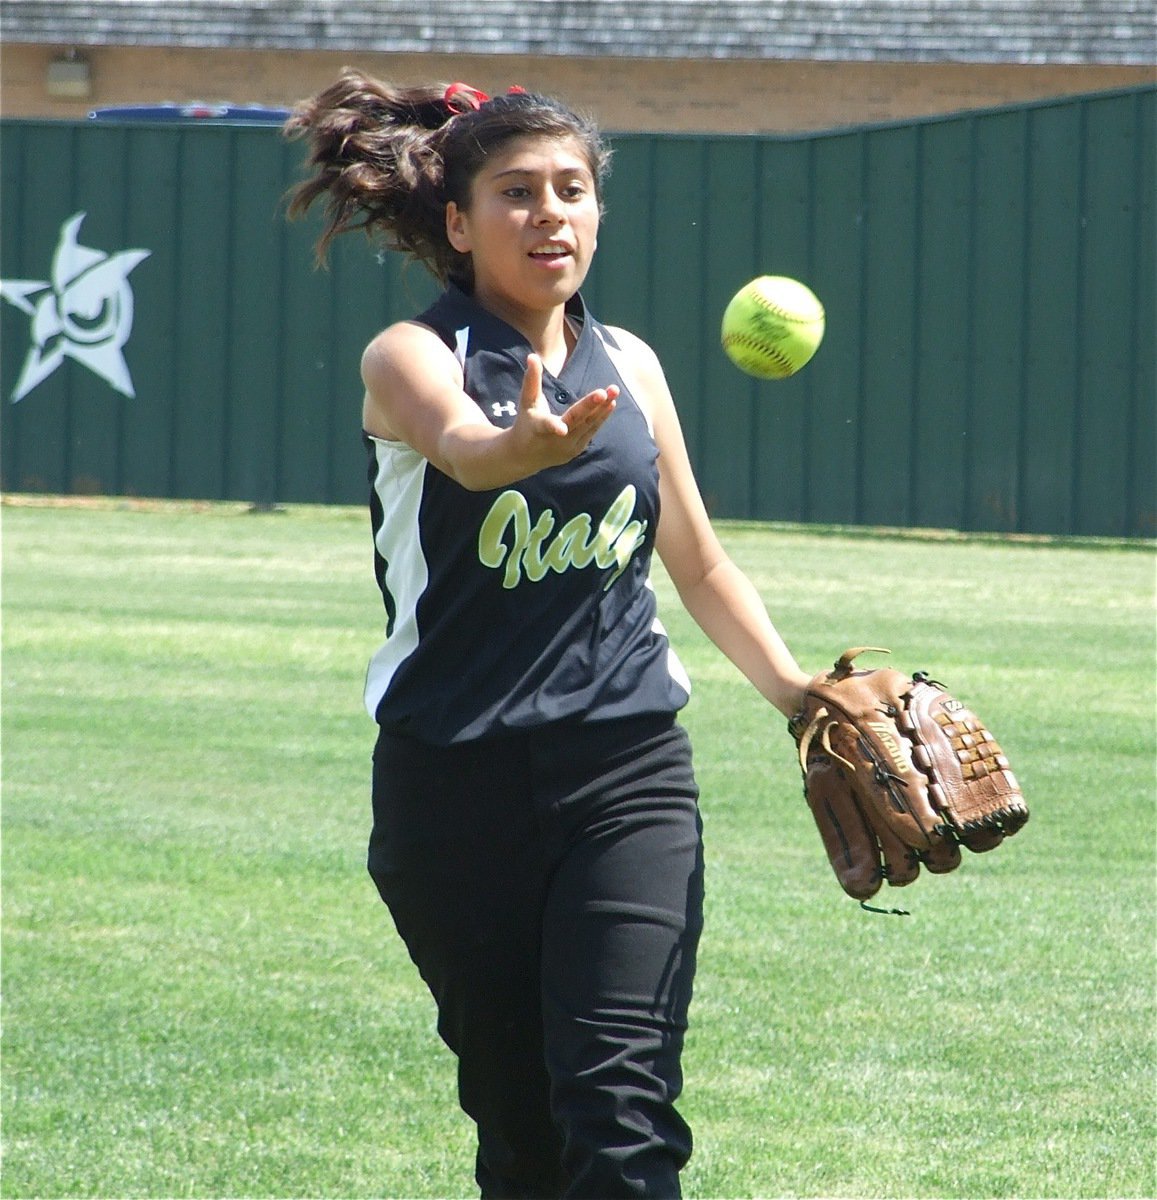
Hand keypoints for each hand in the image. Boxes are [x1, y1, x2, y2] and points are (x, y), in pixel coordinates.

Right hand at [509, 353, 617, 470]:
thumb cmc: (526, 423)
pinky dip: (601, 418)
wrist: (526, 456)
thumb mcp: (527, 402)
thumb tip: (533, 356)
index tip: (562, 430)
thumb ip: (532, 380)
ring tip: (614, 392)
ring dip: (602, 409)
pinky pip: (591, 431)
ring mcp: (568, 448)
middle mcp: (556, 441)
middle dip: (591, 407)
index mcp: (540, 428)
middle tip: (605, 392)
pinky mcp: (577, 450)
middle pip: (577, 421)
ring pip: (588, 425)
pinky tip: (611, 403)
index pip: (547, 425)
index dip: (554, 426)